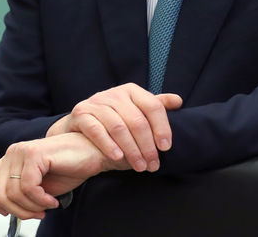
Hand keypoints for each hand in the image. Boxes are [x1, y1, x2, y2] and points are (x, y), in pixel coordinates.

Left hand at [0, 132, 122, 219]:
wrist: (94, 155)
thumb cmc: (70, 168)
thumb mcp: (39, 185)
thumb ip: (19, 192)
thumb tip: (3, 210)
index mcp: (11, 159)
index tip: (9, 212)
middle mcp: (13, 152)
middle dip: (18, 212)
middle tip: (37, 214)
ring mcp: (22, 151)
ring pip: (12, 194)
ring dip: (32, 208)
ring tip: (47, 206)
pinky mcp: (35, 154)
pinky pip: (28, 187)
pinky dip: (40, 200)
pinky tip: (52, 200)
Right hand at [46, 83, 181, 172]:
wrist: (80, 124)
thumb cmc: (114, 119)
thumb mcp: (134, 110)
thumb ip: (154, 106)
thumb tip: (178, 101)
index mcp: (131, 91)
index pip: (152, 106)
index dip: (162, 127)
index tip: (166, 147)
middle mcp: (114, 93)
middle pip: (136, 120)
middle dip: (147, 146)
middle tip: (153, 164)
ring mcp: (96, 102)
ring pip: (118, 127)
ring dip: (131, 150)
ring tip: (139, 166)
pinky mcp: (81, 113)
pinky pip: (97, 130)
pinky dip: (109, 145)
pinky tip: (118, 158)